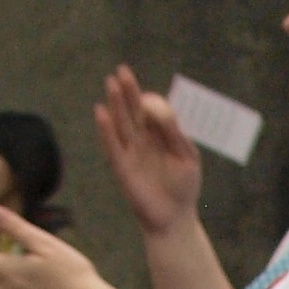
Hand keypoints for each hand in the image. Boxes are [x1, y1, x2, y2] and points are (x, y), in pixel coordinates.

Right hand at [93, 66, 205, 237]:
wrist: (175, 218)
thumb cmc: (184, 187)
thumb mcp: (187, 157)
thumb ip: (176, 134)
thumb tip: (162, 110)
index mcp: (160, 135)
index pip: (151, 110)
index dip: (148, 98)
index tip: (149, 93)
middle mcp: (142, 140)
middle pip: (132, 110)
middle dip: (128, 91)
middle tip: (122, 70)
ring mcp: (130, 152)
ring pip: (121, 123)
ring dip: (115, 103)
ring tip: (111, 83)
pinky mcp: (121, 166)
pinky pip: (112, 145)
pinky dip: (106, 129)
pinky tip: (101, 112)